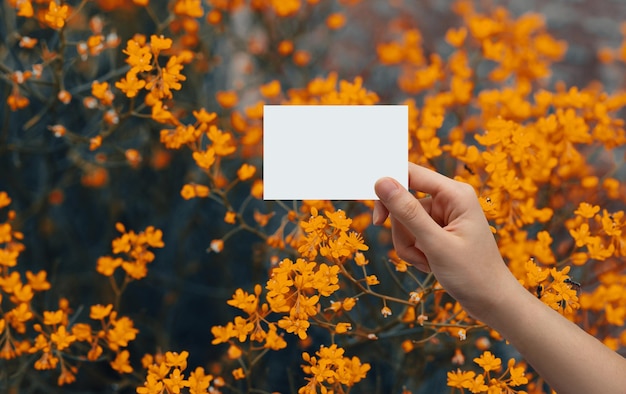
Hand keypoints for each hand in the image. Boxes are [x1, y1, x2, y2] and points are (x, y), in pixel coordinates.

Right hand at [373, 163, 517, 320]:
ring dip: (408, 246)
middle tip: (413, 252)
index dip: (388, 186)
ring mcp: (442, 216)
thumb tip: (382, 182)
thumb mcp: (435, 244)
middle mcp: (448, 199)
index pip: (411, 174)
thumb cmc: (473, 274)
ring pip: (403, 222)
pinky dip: (414, 252)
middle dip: (402, 231)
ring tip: (428, 263)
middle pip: (402, 202)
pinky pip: (410, 235)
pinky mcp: (437, 231)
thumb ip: (407, 212)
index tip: (374, 210)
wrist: (492, 302)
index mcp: (455, 194)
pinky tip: (430, 265)